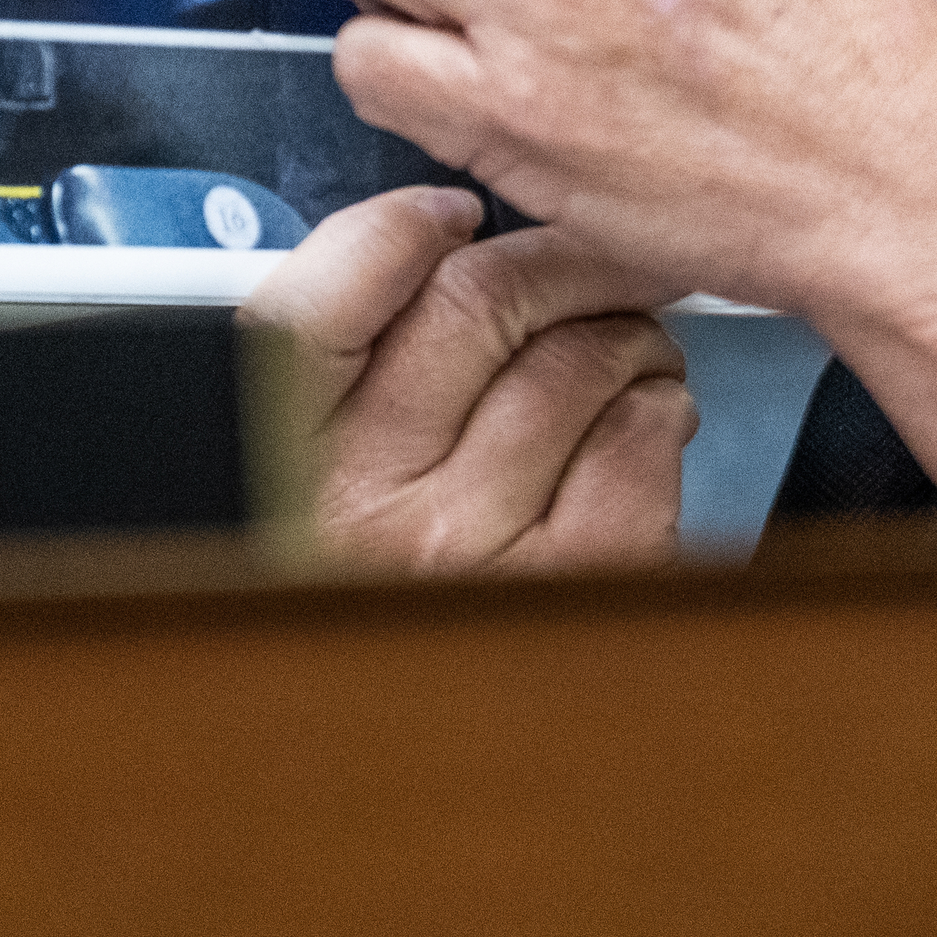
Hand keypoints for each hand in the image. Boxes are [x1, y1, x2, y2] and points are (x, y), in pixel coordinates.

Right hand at [239, 187, 694, 575]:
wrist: (429, 718)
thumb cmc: (385, 573)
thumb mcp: (312, 473)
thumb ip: (343, 362)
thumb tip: (429, 241)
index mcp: (277, 465)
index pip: (325, 297)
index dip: (401, 229)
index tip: (447, 218)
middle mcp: (362, 509)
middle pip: (479, 301)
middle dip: (556, 259)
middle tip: (589, 261)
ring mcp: (471, 548)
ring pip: (579, 358)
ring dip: (626, 334)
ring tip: (626, 351)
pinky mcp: (571, 580)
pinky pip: (640, 434)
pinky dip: (660, 408)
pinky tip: (643, 420)